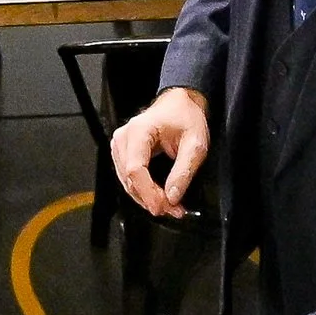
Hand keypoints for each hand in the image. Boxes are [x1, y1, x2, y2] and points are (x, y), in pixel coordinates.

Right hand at [110, 87, 210, 218]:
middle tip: (173, 210)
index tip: (163, 207)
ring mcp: (120, 145)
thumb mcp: (195, 144)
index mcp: (139, 131)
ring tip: (169, 206)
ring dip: (147, 198)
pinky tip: (159, 198)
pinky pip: (129, 179)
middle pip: (130, 179)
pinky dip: (143, 191)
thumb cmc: (186, 117)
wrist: (180, 104)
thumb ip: (184, 171)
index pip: (136, 169)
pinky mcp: (122, 153)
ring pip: (127, 182)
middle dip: (151, 199)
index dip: (148, 193)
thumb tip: (173, 196)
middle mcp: (124, 138)